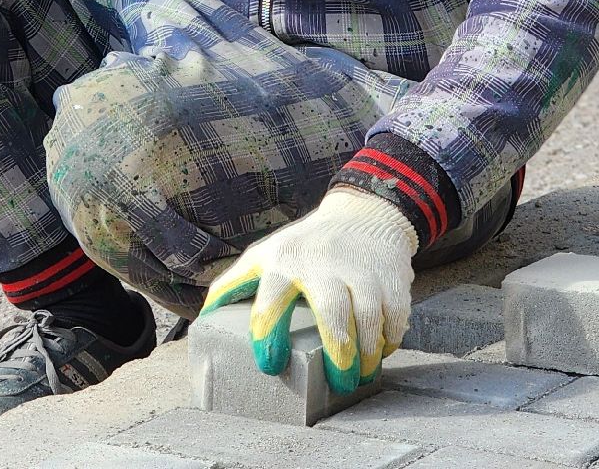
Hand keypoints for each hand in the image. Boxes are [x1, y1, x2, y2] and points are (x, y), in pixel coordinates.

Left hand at [200, 187, 416, 394]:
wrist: (362, 214)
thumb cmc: (303, 246)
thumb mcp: (264, 254)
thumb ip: (233, 285)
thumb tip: (204, 320)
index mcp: (283, 264)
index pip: (270, 303)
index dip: (267, 337)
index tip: (270, 364)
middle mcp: (323, 267)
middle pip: (333, 315)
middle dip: (338, 354)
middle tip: (339, 383)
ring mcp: (360, 271)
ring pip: (368, 319)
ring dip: (368, 355)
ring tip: (361, 376)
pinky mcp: (390, 276)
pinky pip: (395, 315)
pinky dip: (390, 339)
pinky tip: (382, 352)